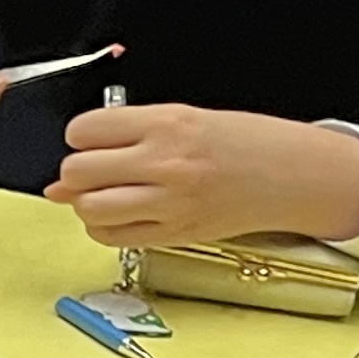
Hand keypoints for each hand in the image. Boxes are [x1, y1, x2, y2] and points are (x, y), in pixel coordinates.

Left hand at [46, 102, 358, 251]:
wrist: (294, 174)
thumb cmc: (244, 142)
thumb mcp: (186, 119)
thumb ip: (126, 138)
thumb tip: (64, 175)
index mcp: (169, 125)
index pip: (84, 130)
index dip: (81, 135)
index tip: (93, 139)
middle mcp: (166, 164)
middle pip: (78, 172)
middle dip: (78, 171)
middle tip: (98, 169)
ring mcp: (170, 203)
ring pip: (88, 209)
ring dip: (88, 202)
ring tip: (110, 193)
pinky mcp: (174, 234)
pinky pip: (111, 237)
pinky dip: (105, 227)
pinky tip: (123, 214)